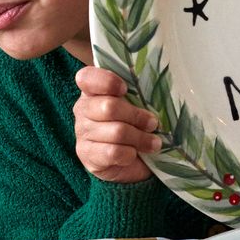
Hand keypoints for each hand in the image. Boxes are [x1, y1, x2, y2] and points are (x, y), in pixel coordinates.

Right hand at [74, 66, 160, 182]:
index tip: (125, 89)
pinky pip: (113, 152)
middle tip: (153, 123)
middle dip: (137, 116)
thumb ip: (139, 95)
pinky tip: (134, 154)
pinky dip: (130, 154)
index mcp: (93, 90)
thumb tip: (156, 94)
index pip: (87, 78)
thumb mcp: (137, 106)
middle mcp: (83, 109)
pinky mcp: (87, 154)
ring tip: (153, 142)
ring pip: (116, 132)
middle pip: (110, 107)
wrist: (128, 161)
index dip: (107, 82)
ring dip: (141, 138)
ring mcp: (82, 132)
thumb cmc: (134, 125)